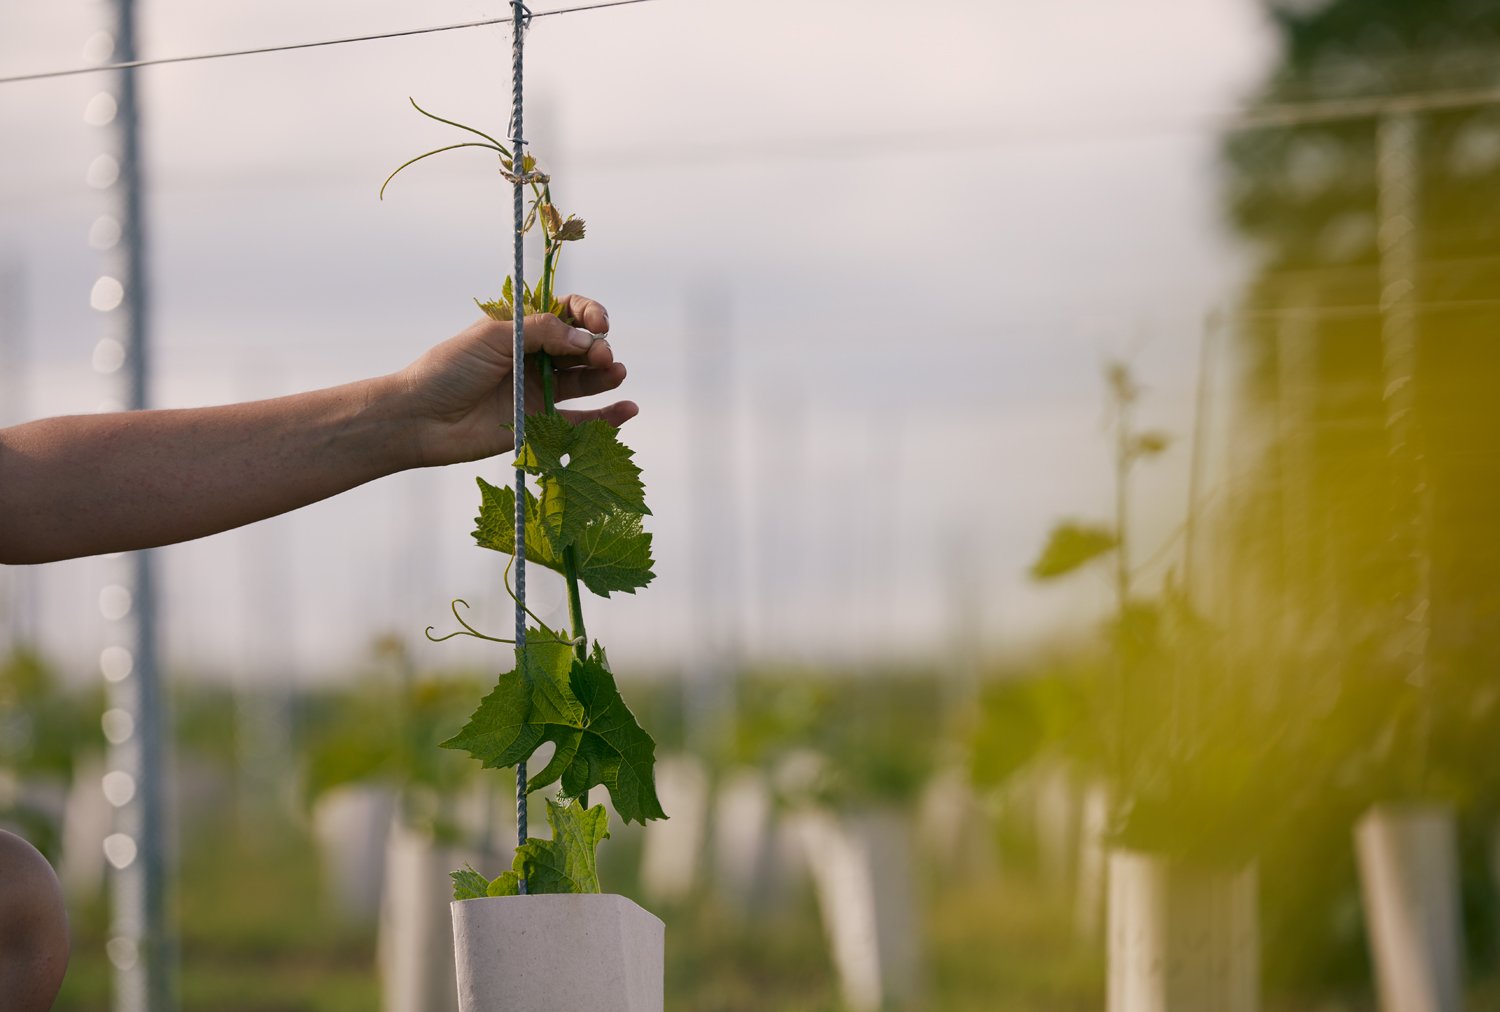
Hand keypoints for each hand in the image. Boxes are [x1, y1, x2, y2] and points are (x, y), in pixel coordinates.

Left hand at [396, 294, 637, 466]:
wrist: (420, 418)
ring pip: (585, 380)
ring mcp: (538, 391)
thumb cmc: (448, 369)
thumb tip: (587, 339)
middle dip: (597, 347)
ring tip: (615, 373)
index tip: (598, 324)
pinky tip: (628, 409)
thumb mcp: (494, 337)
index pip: (567, 312)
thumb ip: (542, 332)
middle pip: (580, 347)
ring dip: (606, 375)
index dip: (587, 315)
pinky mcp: (539, 425)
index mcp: (521, 328)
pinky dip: (607, 416)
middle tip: (601, 355)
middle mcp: (534, 357)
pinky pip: (581, 421)